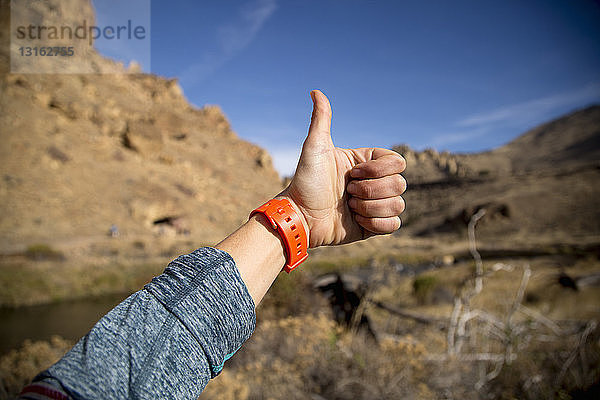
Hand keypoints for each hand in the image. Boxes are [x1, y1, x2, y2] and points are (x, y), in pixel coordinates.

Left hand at [281, 90, 405, 247]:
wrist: (300, 216)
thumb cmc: (305, 181)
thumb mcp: (314, 147)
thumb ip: (321, 119)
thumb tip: (315, 91)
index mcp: (366, 164)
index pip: (397, 162)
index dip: (378, 170)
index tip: (352, 173)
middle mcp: (373, 183)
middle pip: (400, 184)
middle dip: (371, 190)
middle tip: (347, 192)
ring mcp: (374, 205)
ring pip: (398, 205)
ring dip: (371, 207)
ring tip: (349, 207)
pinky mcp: (372, 227)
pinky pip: (394, 225)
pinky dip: (375, 223)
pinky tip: (356, 220)